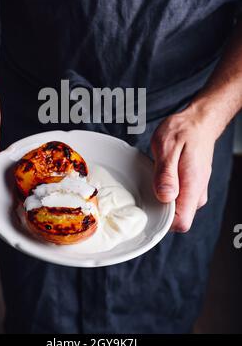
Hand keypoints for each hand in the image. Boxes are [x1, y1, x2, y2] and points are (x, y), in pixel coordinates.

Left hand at [151, 104, 217, 231]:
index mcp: (193, 186)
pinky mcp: (192, 187)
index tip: (147, 209)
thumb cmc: (183, 131)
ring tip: (155, 177)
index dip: (163, 222)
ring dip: (162, 199)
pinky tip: (161, 177)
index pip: (181, 222)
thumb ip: (166, 174)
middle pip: (176, 219)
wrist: (198, 122)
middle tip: (147, 187)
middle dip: (159, 209)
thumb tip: (164, 197)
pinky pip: (177, 199)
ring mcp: (196, 191)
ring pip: (176, 209)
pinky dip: (166, 192)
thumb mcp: (167, 147)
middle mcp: (197, 193)